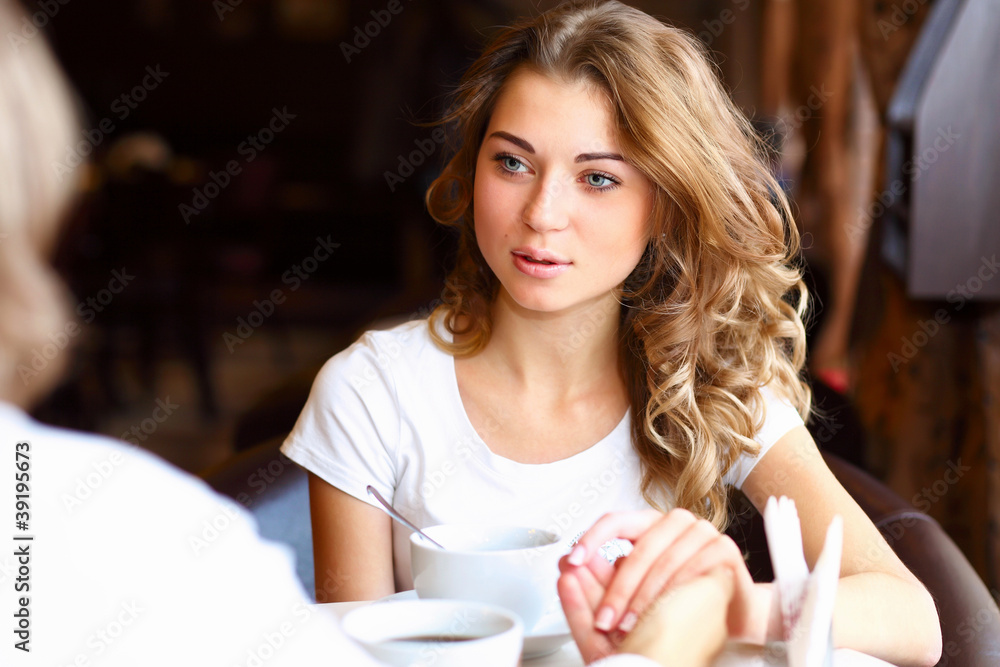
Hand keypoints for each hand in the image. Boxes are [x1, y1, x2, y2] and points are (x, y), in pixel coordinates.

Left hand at [562, 509, 767, 643]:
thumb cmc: (682, 600)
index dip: (591, 540)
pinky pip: (693, 570)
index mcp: (650, 524)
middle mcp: (675, 522)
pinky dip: (674, 595)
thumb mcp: (635, 590)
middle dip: (618, 590)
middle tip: (604, 620)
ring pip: (664, 562)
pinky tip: (663, 613)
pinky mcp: (723, 549)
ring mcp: (702, 531)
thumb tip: (567, 563)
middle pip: (638, 549)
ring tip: (630, 625)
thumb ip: (604, 576)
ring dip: (644, 599)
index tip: (573, 561)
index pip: (615, 521)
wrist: (731, 616)